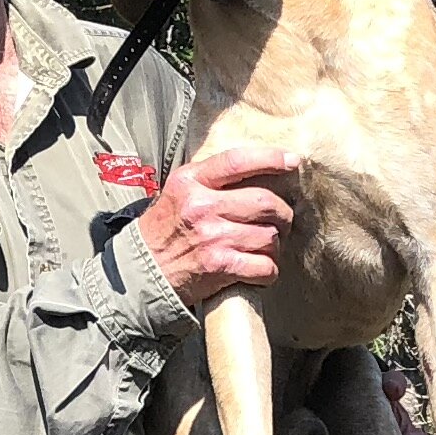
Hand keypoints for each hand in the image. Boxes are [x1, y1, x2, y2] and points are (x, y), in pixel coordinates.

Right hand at [140, 145, 293, 304]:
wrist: (143, 275)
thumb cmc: (163, 233)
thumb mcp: (177, 193)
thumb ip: (208, 179)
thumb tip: (253, 169)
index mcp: (191, 182)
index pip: (238, 162)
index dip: (271, 159)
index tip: (293, 161)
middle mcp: (202, 207)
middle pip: (264, 201)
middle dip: (282, 213)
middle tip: (281, 220)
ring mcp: (212, 238)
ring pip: (268, 235)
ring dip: (274, 244)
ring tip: (265, 247)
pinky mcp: (219, 267)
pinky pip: (264, 266)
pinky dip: (270, 270)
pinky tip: (262, 269)